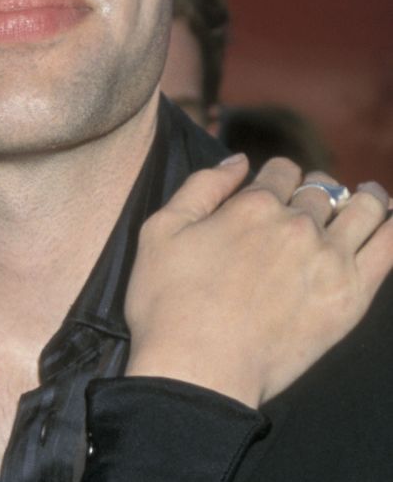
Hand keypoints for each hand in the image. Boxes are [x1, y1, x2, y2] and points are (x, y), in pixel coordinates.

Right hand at [124, 155, 392, 406]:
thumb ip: (201, 187)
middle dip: (314, 190)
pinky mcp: (352, 296)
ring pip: (365, 209)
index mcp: (252, 205)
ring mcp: (330, 259)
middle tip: (308, 205)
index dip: (274, 176)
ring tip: (364, 200)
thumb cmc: (168, 302)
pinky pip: (390, 247)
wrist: (199, 368)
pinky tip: (389, 220)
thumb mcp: (160, 230)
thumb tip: (238, 161)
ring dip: (364, 198)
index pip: (279, 171)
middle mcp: (297, 224)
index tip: (271, 190)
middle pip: (320, 190)